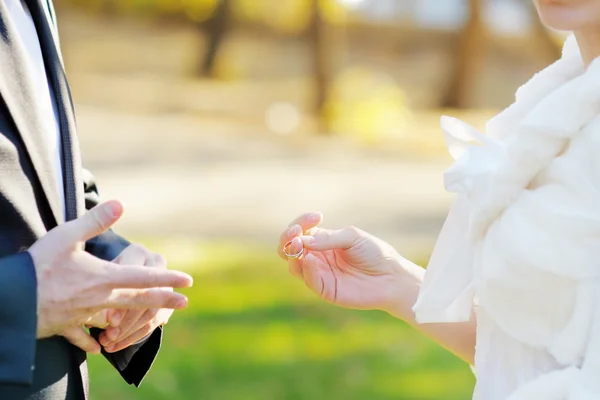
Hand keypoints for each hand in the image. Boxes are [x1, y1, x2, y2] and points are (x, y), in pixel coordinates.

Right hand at [28, 200, 192, 353]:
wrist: (11, 301)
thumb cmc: (39, 266)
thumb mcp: (67, 236)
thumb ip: (96, 221)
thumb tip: (122, 203)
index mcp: (104, 278)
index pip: (143, 278)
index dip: (167, 278)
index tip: (188, 281)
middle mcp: (99, 299)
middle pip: (138, 302)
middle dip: (163, 302)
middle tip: (184, 304)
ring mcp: (83, 316)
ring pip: (114, 320)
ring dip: (132, 323)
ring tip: (148, 325)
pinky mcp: (64, 327)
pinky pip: (82, 337)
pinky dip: (92, 341)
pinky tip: (99, 347)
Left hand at [98, 244, 172, 352]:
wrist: (116, 274)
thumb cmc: (96, 273)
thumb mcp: (93, 277)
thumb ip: (93, 294)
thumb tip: (89, 321)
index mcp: (137, 252)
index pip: (134, 277)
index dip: (122, 301)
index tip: (109, 321)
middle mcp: (155, 262)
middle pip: (147, 294)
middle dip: (128, 320)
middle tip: (109, 335)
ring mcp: (165, 280)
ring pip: (153, 311)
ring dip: (130, 331)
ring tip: (109, 343)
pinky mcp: (168, 298)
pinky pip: (157, 320)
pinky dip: (135, 336)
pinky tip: (117, 345)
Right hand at [278, 212, 421, 313]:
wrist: (391, 277)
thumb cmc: (375, 253)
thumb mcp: (352, 238)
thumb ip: (328, 238)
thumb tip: (302, 240)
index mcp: (323, 240)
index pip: (301, 230)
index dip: (301, 222)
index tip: (317, 216)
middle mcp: (317, 256)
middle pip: (289, 246)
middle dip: (287, 237)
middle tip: (295, 233)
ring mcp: (319, 273)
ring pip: (293, 263)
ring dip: (292, 252)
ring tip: (298, 245)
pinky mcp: (324, 289)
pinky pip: (308, 279)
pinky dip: (305, 269)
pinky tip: (309, 260)